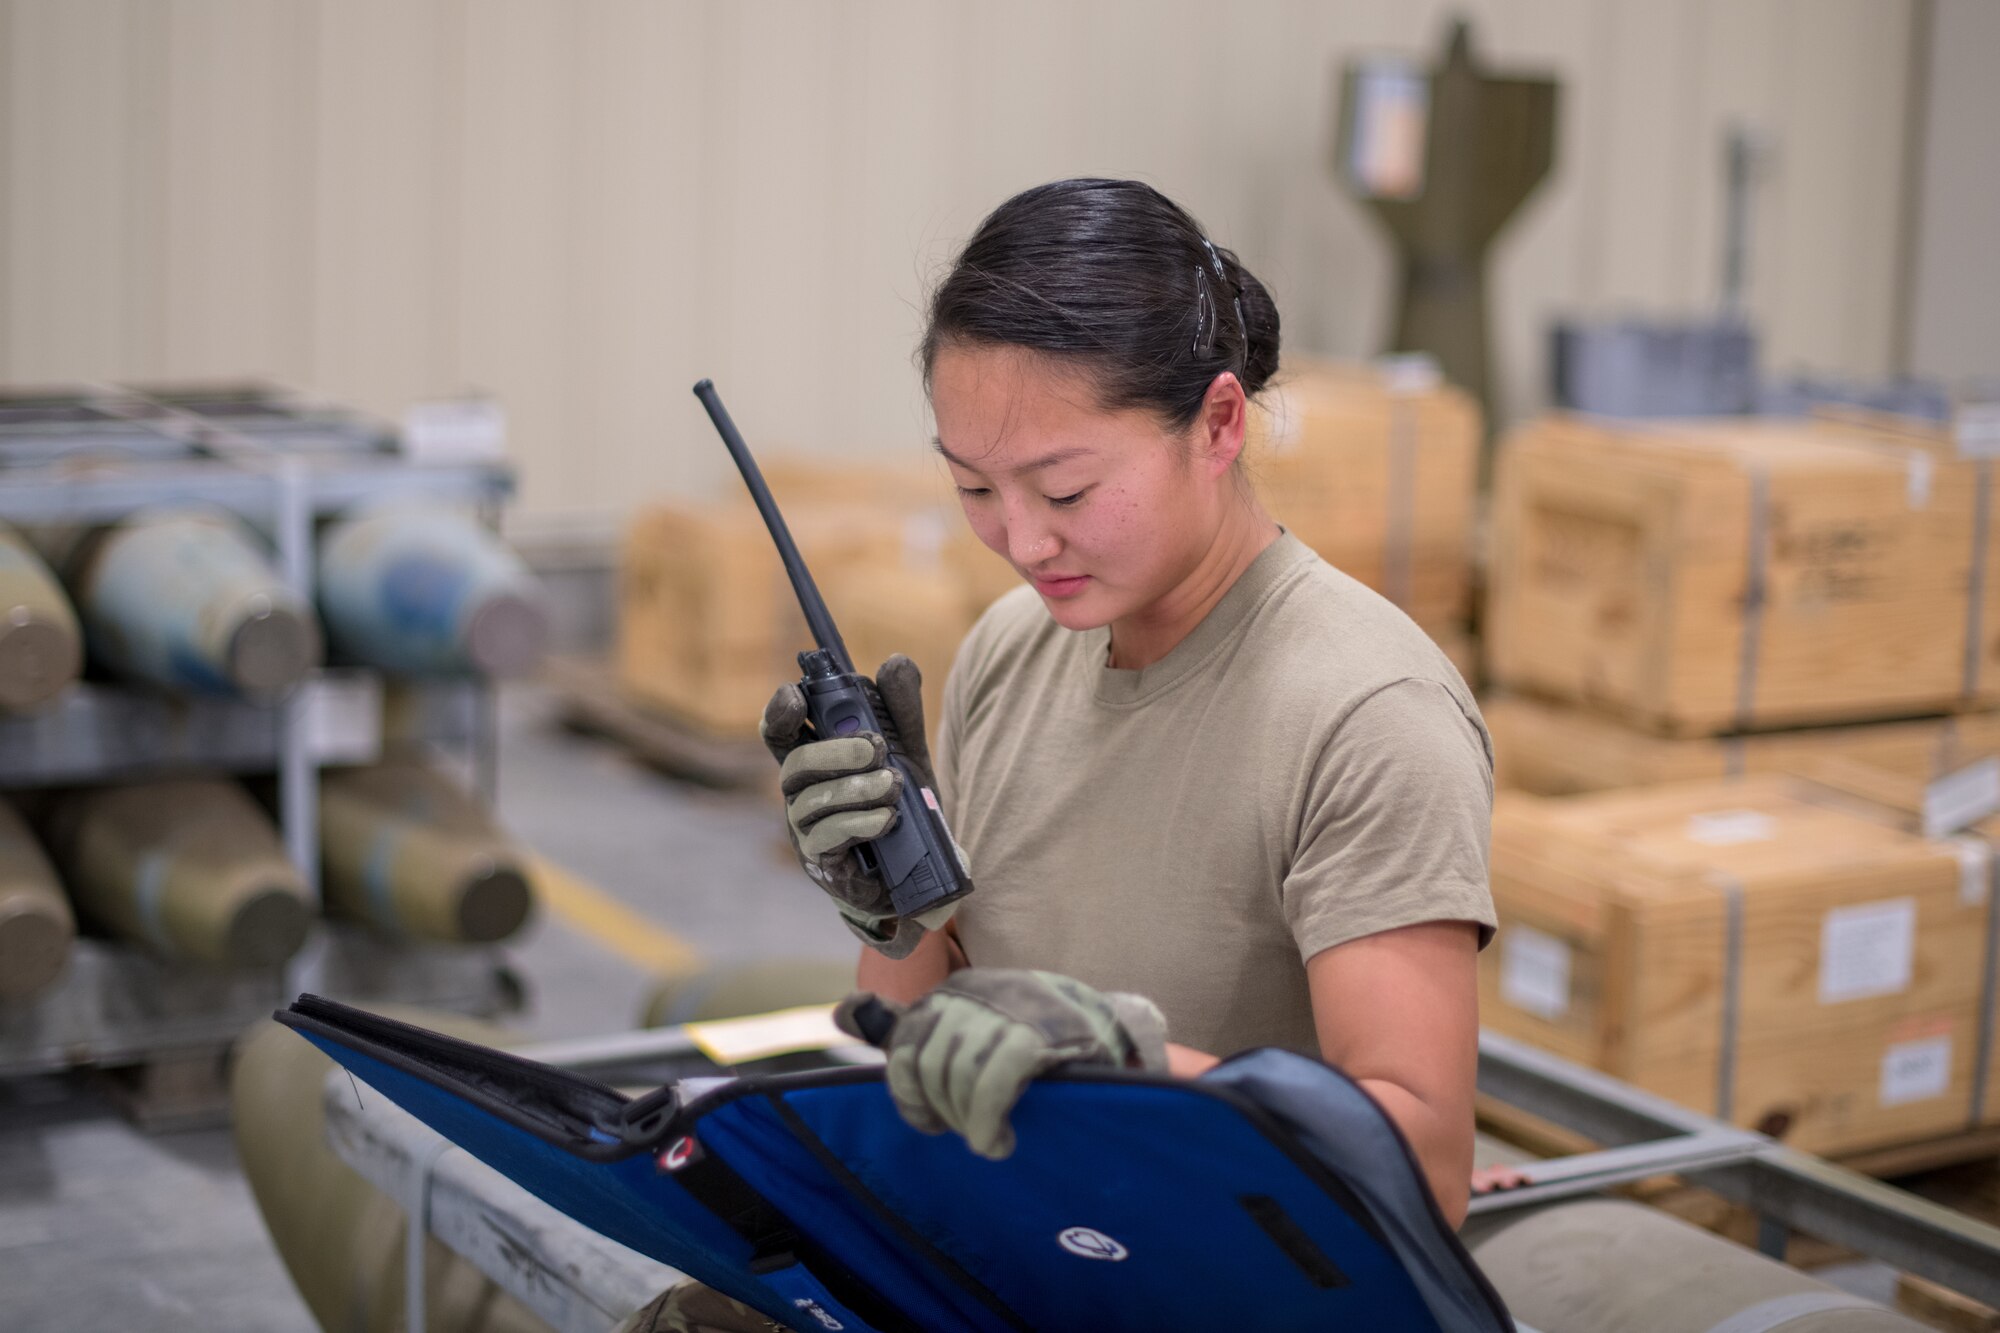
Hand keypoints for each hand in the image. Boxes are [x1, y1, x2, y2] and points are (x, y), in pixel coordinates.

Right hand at [760, 654, 954, 958]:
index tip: (794, 695)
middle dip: (836, 751)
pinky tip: (888, 819)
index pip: (780, 730)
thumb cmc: (896, 800)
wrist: (915, 867)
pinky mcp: (822, 860)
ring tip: (894, 786)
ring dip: (857, 788)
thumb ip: (901, 708)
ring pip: (813, 801)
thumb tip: (895, 662)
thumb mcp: (907, 750)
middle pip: (795, 763)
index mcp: (813, 757)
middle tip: (877, 748)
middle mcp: (800, 791)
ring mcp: (805, 828)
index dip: (779, 710)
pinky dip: (861, 823)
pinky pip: (828, 837)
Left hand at [834, 969, 1168, 1159]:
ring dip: (968, 1122)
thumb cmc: (1033, 1039)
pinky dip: (987, 1120)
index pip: (905, 1042)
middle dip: (944, 1110)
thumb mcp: (966, 1027)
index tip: (933, 1121)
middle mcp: (978, 991)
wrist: (1113, 1035)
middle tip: (970, 1131)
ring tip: (989, 1138)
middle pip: (929, 1063)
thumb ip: (905, 1027)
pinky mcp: (1041, 1034)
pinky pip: (993, 1082)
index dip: (910, 1093)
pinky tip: (998, 1139)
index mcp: (956, 990)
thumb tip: (842, 1014)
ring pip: (958, 1074)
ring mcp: (1011, 1009)